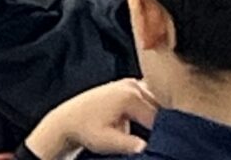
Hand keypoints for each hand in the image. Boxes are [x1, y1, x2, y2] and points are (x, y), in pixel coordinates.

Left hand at [25, 78, 155, 158]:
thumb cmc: (85, 131)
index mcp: (130, 97)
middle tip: (156, 140)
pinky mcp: (127, 86)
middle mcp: (132, 85)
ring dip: (158, 118)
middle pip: (161, 110)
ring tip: (146, 132)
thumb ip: (129, 144)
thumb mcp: (107, 141)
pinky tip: (142, 123)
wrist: (67, 120)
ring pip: (158, 104)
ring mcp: (130, 83)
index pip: (161, 120)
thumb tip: (146, 147)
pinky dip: (151, 110)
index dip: (163, 136)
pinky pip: (149, 99)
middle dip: (162, 126)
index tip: (163, 146)